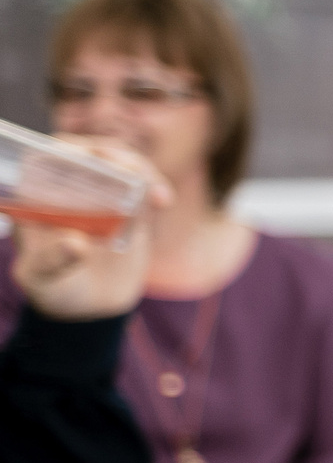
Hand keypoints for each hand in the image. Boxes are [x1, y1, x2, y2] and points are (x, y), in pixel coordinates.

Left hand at [9, 139, 166, 320]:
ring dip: (141, 171)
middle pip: (93, 155)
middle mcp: (71, 192)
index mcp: (40, 198)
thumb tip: (74, 243)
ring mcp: (103, 200)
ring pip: (123, 167)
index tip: (92, 160)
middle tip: (130, 171)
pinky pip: (144, 190)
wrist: (89, 311)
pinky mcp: (130, 211)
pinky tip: (163, 201)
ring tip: (155, 193)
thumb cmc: (53, 291)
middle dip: (114, 156)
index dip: (72, 152)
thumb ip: (52, 261)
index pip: (51, 158)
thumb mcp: (41, 280)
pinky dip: (156, 189)